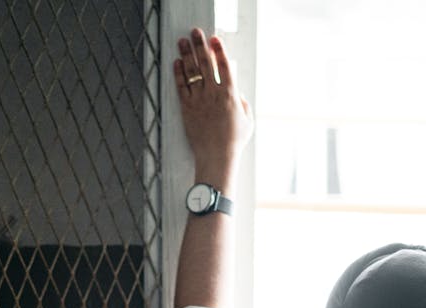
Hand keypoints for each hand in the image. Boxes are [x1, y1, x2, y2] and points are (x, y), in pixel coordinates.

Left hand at [174, 29, 253, 189]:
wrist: (217, 157)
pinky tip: (177, 62)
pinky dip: (179, 72)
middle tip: (195, 33)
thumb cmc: (234, 142)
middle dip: (200, 45)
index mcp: (230, 95)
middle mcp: (213, 94)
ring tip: (182, 42)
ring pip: (192, 71)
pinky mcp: (187, 108)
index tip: (214, 39)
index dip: (219, 50)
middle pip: (206, 63)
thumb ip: (244, 104)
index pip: (224, 66)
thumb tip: (238, 94)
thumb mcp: (248, 122)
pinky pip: (181, 86)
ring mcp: (199, 100)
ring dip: (187, 54)